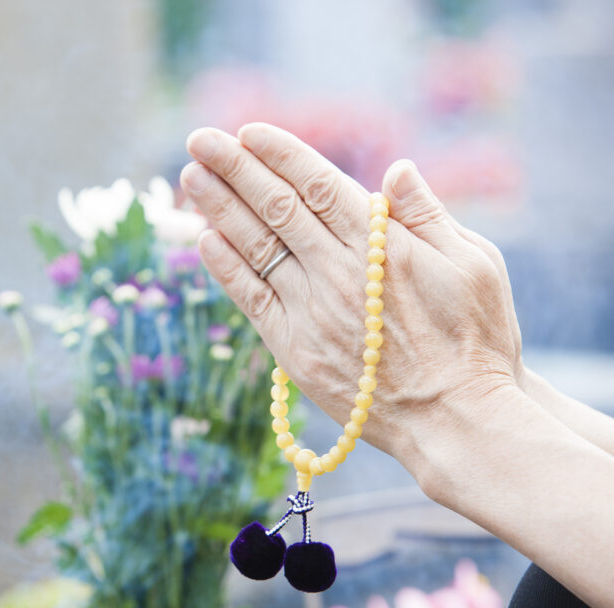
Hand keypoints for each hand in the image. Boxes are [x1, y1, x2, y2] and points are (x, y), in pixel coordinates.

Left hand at [180, 123, 523, 467]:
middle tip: (199, 139)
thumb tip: (396, 169)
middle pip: (276, 207)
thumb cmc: (475, 340)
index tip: (249, 130)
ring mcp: (311, 311)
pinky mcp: (294, 349)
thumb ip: (428, 215)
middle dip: (234, 168)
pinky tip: (204, 238)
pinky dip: (225, 267)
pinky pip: (251, 298)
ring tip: (190, 176)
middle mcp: (337, 271)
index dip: (280, 153)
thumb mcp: (475, 264)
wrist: (454, 419)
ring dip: (219, 209)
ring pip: (255, 247)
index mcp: (381, 244)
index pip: (317, 183)